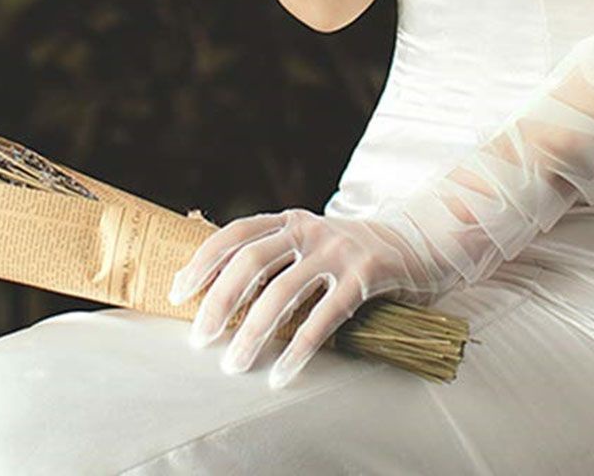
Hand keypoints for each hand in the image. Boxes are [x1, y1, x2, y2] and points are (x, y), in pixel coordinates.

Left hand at [167, 207, 434, 388]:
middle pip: (250, 262)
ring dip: (252, 331)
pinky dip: (297, 349)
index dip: (203, 262)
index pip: (235, 234)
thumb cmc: (349, 253)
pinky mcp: (364, 276)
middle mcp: (308, 229)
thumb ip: (275, 257)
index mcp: (289, 220)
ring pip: (282, 291)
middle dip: (219, 302)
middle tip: (199, 339)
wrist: (416, 242)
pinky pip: (323, 317)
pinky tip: (280, 373)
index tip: (177, 293)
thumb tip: (218, 292)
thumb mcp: (309, 243)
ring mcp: (337, 250)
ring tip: (233, 363)